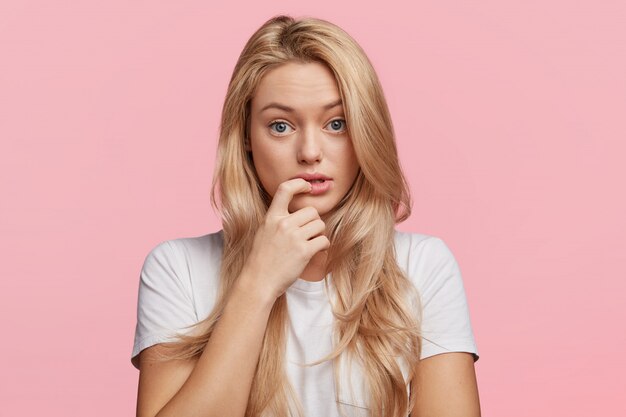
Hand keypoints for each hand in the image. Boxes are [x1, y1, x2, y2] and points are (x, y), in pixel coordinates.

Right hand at [240, 178, 330, 300]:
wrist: (259, 281)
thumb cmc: (261, 259)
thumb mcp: (264, 232)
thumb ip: (278, 220)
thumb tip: (297, 213)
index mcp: (271, 217)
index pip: (285, 189)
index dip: (299, 183)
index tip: (307, 186)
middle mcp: (283, 224)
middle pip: (312, 211)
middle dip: (314, 222)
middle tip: (308, 233)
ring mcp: (294, 237)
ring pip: (320, 225)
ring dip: (319, 234)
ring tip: (310, 244)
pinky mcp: (304, 251)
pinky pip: (324, 241)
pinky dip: (323, 246)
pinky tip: (315, 252)